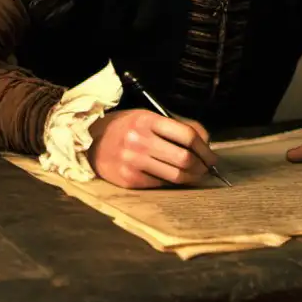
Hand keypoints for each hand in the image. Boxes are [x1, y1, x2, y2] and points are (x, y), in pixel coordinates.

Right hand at [88, 109, 216, 188]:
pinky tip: (174, 178)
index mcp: (147, 121)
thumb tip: (205, 142)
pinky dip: (171, 182)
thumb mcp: (147, 117)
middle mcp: (139, 141)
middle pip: (184, 158)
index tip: (212, 156)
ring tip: (195, 175)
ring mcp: (133, 162)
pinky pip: (161, 184)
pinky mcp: (129, 179)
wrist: (89, 142)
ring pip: (175, 175)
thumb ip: (175, 127)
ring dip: (192, 177)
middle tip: (206, 168)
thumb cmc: (125, 128)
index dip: (205, 148)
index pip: (187, 135)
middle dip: (202, 166)